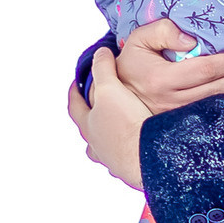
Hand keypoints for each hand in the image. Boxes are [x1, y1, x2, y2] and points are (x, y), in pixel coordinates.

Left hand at [64, 49, 148, 190]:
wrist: (148, 155)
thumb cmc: (127, 126)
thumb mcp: (111, 88)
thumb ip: (103, 69)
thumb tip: (100, 54)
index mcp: (88, 125)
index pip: (74, 106)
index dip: (74, 92)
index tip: (76, 84)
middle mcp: (97, 145)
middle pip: (88, 130)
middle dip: (91, 118)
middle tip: (97, 108)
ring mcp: (112, 158)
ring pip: (104, 147)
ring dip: (109, 138)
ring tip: (119, 130)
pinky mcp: (130, 168)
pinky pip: (125, 158)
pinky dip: (128, 150)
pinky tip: (139, 145)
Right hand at [112, 17, 223, 112]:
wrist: (115, 97)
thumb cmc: (131, 65)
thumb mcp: (138, 40)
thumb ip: (163, 31)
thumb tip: (190, 40)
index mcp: (161, 79)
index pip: (205, 69)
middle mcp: (171, 101)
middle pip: (216, 91)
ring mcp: (175, 117)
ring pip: (216, 108)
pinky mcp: (178, 127)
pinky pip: (208, 118)